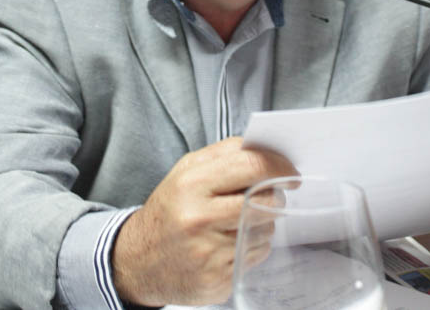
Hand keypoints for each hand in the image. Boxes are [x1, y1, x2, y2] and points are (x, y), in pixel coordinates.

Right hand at [112, 136, 296, 306]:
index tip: (290, 171)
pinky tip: (231, 243)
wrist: (138, 260)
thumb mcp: (186, 172)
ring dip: (262, 224)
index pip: (251, 166)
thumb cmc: (169, 211)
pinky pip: (257, 256)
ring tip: (238, 222)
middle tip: (271, 195)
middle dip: (275, 197)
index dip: (279, 166)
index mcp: (192, 184)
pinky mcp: (218, 279)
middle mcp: (199, 218)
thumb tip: (265, 149)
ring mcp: (209, 252)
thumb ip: (224, 155)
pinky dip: (252, 247)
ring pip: (265, 231)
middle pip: (265, 201)